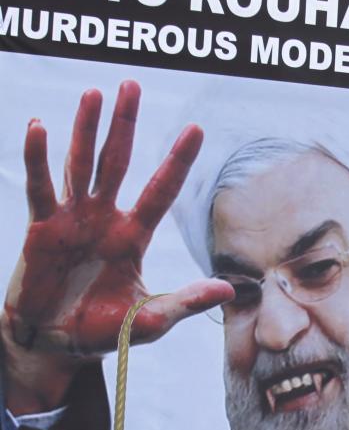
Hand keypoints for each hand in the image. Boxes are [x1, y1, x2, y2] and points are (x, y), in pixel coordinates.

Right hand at [1, 82, 233, 412]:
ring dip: (86, 128)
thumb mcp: (148, 320)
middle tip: (133, 85)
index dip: (177, 161)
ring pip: (81, 163)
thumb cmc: (101, 332)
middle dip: (125, 124)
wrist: (51, 345)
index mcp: (133, 236)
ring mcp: (72, 219)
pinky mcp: (41, 228)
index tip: (196, 128)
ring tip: (94, 93)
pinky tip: (40, 127)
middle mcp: (105, 218)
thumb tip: (229, 291)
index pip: (161, 189)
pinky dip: (38, 157)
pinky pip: (41, 187)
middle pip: (118, 160)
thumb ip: (184, 303)